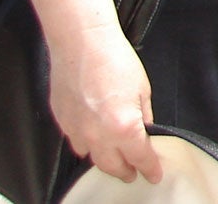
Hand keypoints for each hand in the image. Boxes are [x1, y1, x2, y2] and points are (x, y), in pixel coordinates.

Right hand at [47, 22, 161, 184]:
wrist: (82, 43)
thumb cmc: (114, 59)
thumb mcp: (143, 89)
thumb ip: (143, 115)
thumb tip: (144, 129)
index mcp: (124, 127)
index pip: (140, 158)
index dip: (149, 169)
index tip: (154, 175)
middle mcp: (98, 135)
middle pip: (112, 166)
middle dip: (125, 172)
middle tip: (133, 173)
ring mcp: (77, 130)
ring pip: (91, 157)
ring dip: (104, 161)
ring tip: (114, 160)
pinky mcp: (62, 121)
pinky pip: (75, 142)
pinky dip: (86, 145)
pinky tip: (93, 140)